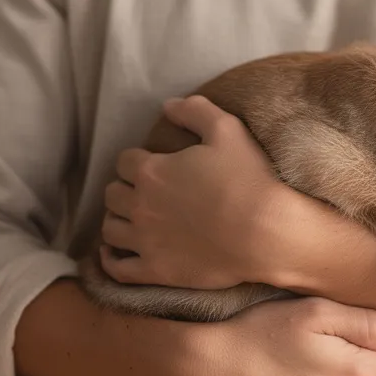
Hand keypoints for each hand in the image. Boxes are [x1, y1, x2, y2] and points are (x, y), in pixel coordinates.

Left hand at [99, 96, 297, 289]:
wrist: (266, 232)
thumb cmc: (249, 179)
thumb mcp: (227, 130)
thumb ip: (195, 111)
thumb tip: (168, 105)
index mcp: (151, 171)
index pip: (124, 161)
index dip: (136, 162)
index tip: (150, 166)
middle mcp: (140, 205)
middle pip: (112, 194)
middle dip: (124, 190)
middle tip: (142, 193)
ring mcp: (145, 241)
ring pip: (110, 229)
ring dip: (117, 221)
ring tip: (130, 220)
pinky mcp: (155, 270)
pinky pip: (118, 269)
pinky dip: (109, 260)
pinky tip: (111, 254)